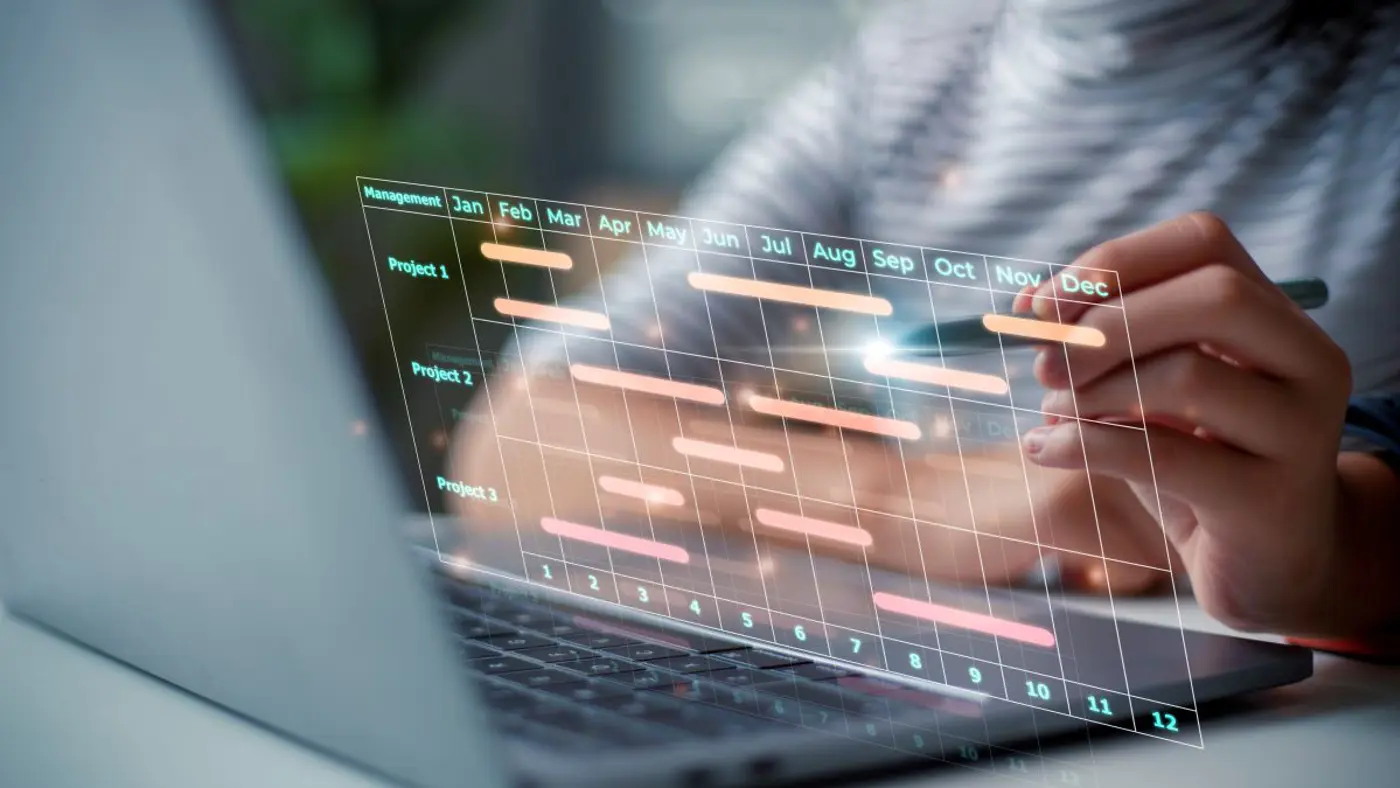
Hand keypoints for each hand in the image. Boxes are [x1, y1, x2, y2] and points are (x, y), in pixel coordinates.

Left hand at [1019, 212, 1355, 633]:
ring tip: (1055, 413)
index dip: (1113, 262)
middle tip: (1045, 366)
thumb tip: (1030, 307)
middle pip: (1215, 296)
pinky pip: (1166, 457)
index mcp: (1277, 315)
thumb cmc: (1196, 460)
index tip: (1039, 306)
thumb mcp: (1151, 385)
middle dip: (1108, 324)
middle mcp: (1308, 360)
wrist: (1266, 563)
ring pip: (1189, 374)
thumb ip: (1107, 338)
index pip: (1204, 241)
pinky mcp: (1270, 500)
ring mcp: (1301, 431)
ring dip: (1093, 392)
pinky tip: (1045, 448)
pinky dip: (1084, 445)